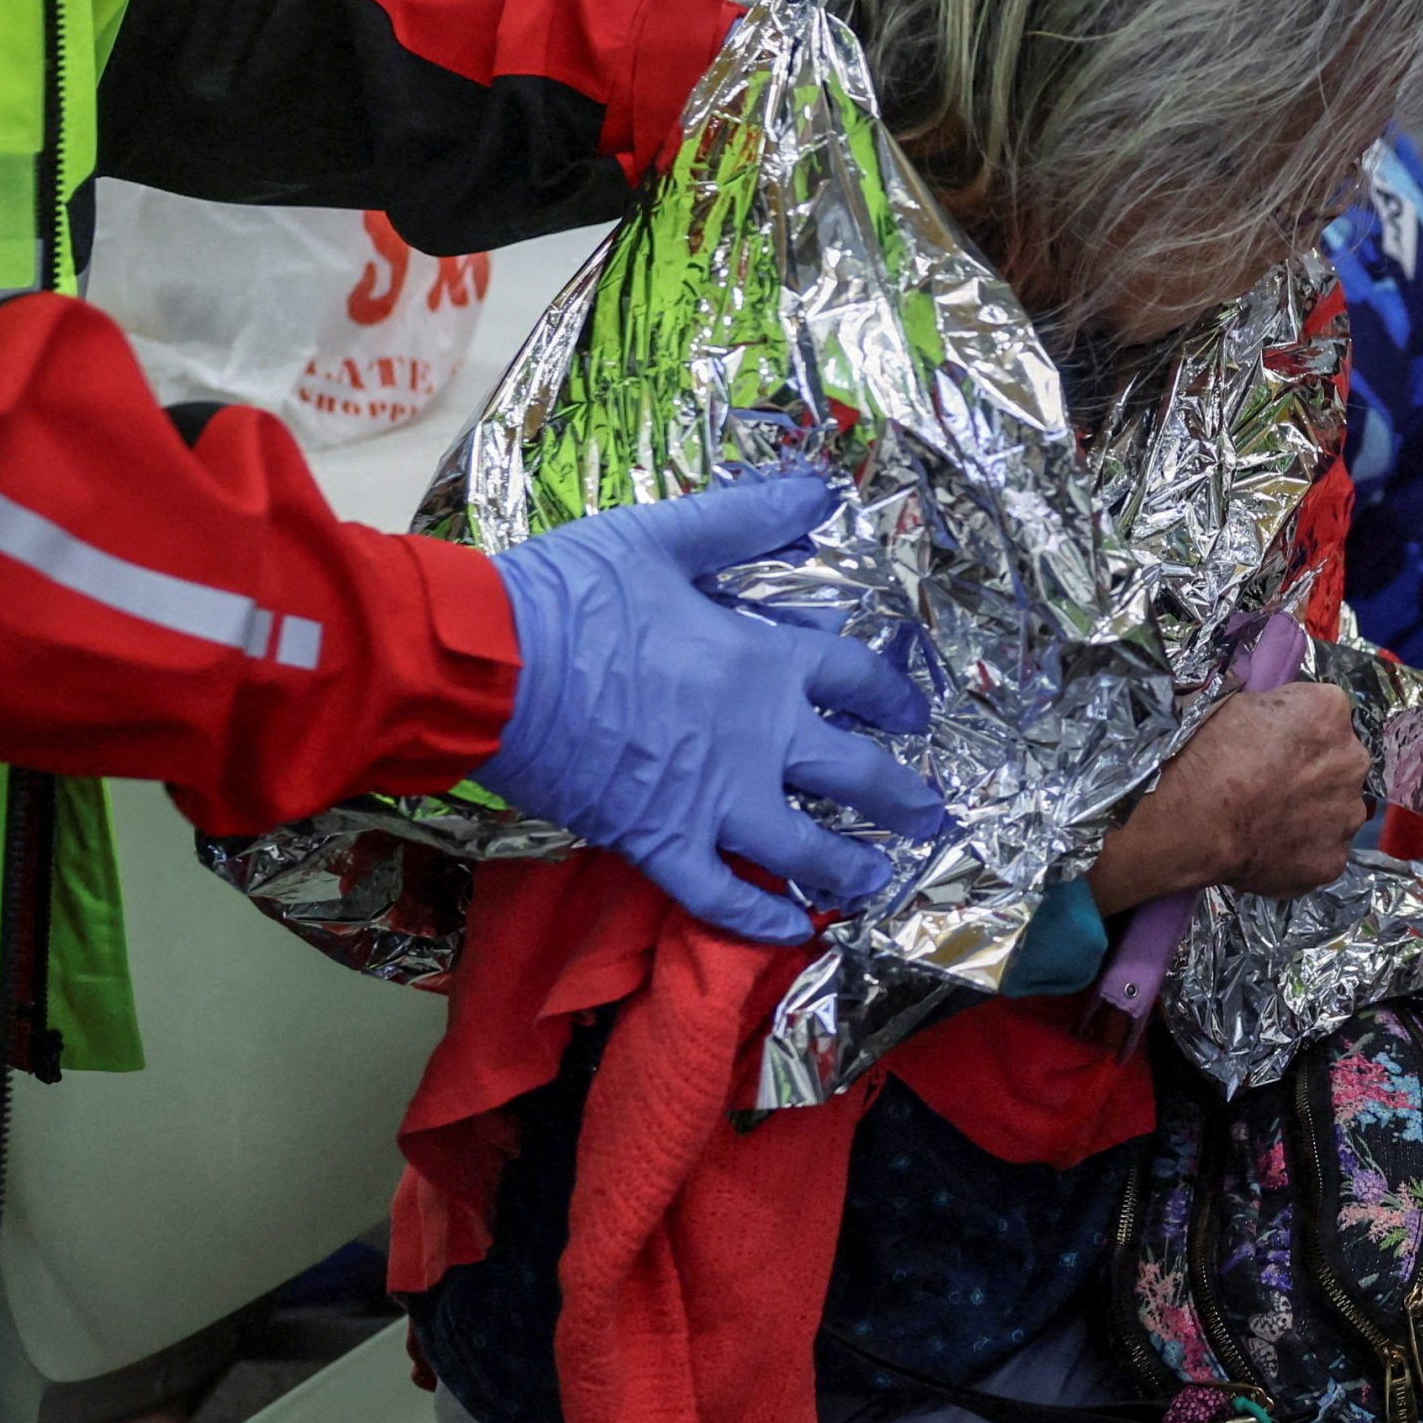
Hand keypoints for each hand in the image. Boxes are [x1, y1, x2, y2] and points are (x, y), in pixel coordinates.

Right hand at [479, 474, 947, 943]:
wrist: (491, 666)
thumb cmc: (570, 595)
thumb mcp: (664, 536)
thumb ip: (747, 518)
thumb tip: (821, 491)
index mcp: (761, 662)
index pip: (855, 679)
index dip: (894, 697)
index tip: (915, 716)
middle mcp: (755, 739)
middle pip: (854, 776)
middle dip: (900, 798)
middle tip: (931, 815)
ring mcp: (710, 801)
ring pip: (803, 850)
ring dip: (849, 869)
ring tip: (876, 882)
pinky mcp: (657, 843)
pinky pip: (720, 897)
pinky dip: (759, 921)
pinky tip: (790, 931)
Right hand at [1091, 683, 1372, 905]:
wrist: (1193, 822)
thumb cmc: (1207, 757)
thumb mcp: (1237, 704)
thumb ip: (1275, 712)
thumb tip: (1276, 724)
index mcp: (1329, 710)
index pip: (1326, 713)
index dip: (1299, 730)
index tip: (1274, 745)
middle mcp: (1352, 760)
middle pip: (1340, 761)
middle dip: (1315, 771)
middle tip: (1272, 785)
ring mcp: (1347, 813)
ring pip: (1337, 808)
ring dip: (1314, 812)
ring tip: (1270, 822)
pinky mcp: (1335, 859)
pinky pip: (1324, 850)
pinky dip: (1302, 851)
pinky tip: (1270, 850)